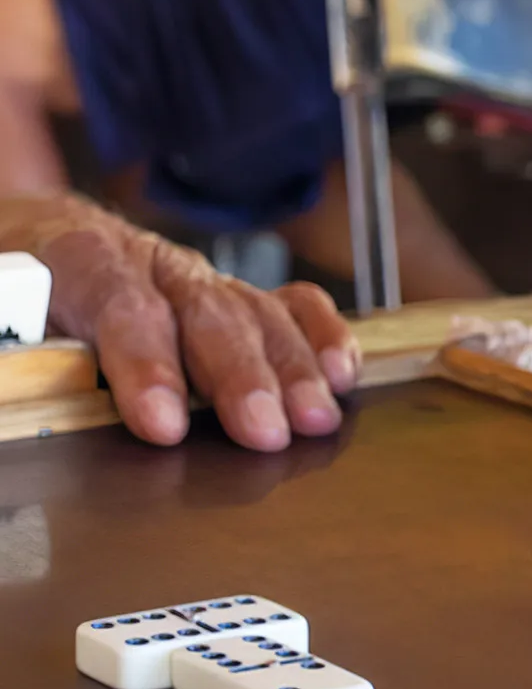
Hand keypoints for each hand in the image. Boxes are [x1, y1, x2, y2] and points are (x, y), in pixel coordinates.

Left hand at [1, 192, 360, 450]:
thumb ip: (15, 357)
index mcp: (71, 257)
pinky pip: (291, 305)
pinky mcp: (235, 300)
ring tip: (315, 421)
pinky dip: (321, 336)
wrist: (28, 257)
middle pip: (203, 310)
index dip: (145, 361)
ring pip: (254, 313)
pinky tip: (341, 375)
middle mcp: (146, 263)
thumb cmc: (13, 306)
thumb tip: (19, 389)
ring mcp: (198, 281)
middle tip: (263, 431)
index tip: (164, 424)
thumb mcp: (2, 327)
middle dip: (239, 373)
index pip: (116, 300)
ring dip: (291, 370)